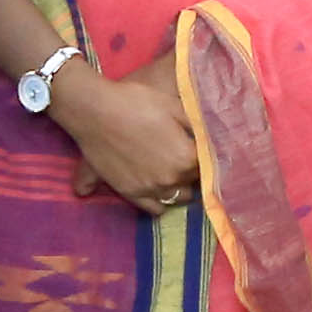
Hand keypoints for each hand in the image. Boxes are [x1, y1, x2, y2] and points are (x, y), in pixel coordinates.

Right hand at [49, 60, 200, 211]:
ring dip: (180, 187)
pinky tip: (159, 186)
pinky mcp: (129, 193)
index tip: (204, 147)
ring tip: (174, 171)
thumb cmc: (138, 103)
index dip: (209, 155)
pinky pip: (154, 208)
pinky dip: (161, 201)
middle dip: (195, 171)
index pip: (210, 164)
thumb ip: (199, 126)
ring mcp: (149, 190)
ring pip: (178, 198)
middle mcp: (171, 179)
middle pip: (195, 182)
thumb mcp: (176, 106)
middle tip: (188, 155)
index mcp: (186, 157)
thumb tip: (215, 138)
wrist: (95, 112)